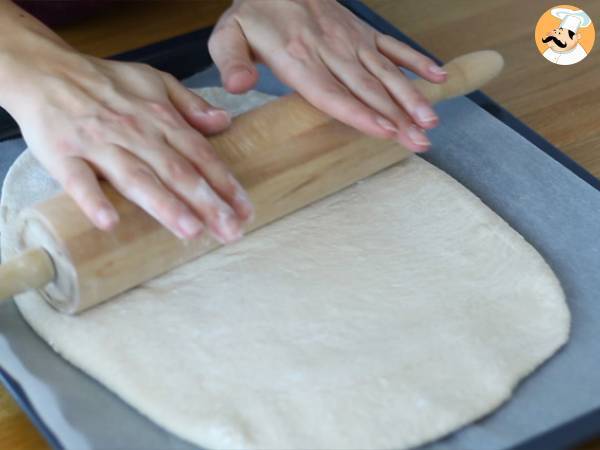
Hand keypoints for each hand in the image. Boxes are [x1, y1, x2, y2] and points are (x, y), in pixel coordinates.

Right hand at [2, 39, 252, 242]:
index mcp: (160, 119)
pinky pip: (78, 181)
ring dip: (165, 205)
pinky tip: (110, 223)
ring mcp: (99, 145)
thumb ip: (190, 105)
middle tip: (231, 231)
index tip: (245, 210)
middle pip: (177, 172)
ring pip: (137, 178)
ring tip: (191, 231)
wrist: (46, 71)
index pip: (201, 155)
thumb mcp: (156, 82)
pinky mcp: (64, 156)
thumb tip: (224, 121)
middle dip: (207, 203)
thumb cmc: (106, 82)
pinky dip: (93, 200)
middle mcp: (136, 134)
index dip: (225, 183)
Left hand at [209, 0, 446, 151]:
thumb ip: (229, 61)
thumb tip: (238, 85)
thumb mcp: (226, 35)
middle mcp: (331, 50)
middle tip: (420, 142)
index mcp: (298, 58)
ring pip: (385, 71)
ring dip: (411, 96)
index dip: (360, 113)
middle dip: (396, 117)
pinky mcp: (362, 33)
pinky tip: (439, 77)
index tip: (386, 131)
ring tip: (431, 121)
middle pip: (367, 89)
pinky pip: (393, 46)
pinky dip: (416, 61)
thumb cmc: (253, 16)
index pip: (332, 92)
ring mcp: (351, 41)